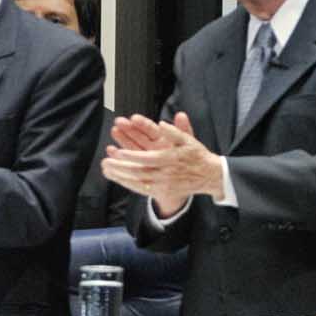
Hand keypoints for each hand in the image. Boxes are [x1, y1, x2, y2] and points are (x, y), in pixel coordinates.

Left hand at [103, 112, 224, 217]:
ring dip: (121, 176)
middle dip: (121, 167)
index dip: (132, 156)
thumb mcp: (189, 140)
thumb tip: (161, 124)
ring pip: (138, 182)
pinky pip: (141, 189)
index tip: (119, 151)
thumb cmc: (197, 155)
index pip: (148, 158)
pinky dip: (128, 184)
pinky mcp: (162, 191)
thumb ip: (176, 131)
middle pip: (139, 172)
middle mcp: (166, 174)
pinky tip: (116, 178)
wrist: (208, 176)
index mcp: (171, 159)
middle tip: (106, 161)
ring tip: (106, 169)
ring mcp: (163, 184)